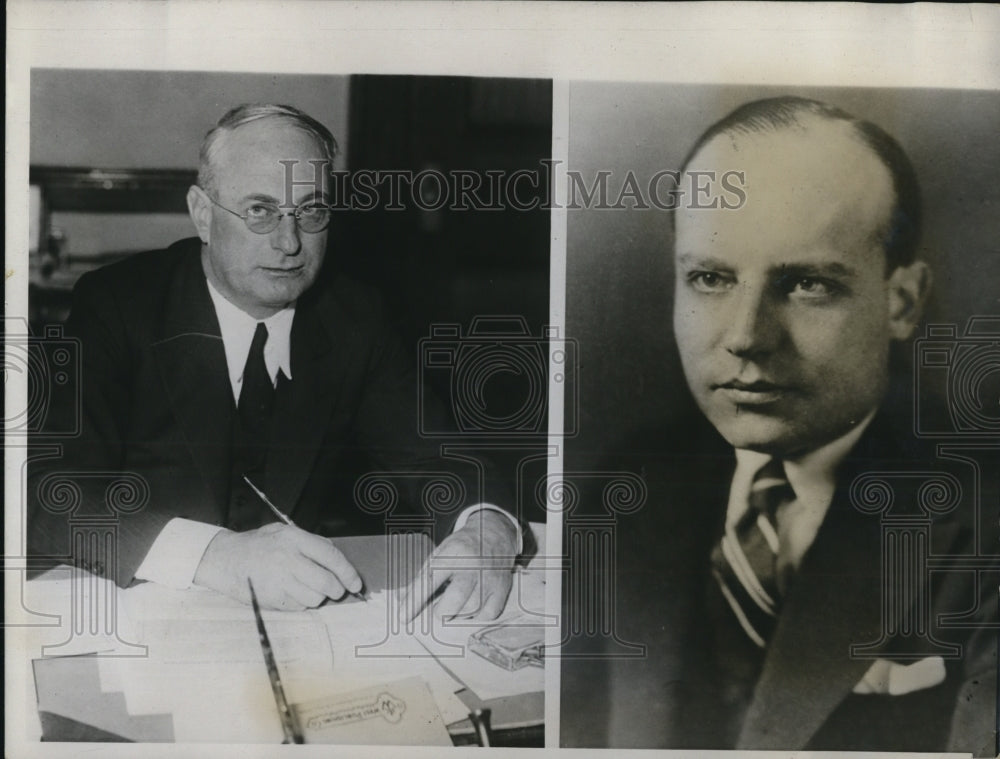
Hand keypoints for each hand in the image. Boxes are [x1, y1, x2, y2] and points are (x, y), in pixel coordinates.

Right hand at [193, 523, 362, 610]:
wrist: (225, 559)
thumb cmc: (258, 545)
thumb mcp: (284, 532)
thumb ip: (312, 542)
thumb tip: (337, 559)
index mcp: (293, 539)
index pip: (330, 557)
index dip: (348, 572)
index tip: (355, 583)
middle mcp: (287, 560)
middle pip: (326, 582)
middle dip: (336, 589)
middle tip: (335, 589)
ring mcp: (278, 581)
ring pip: (315, 598)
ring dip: (318, 596)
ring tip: (305, 585)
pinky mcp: (272, 599)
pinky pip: (299, 607)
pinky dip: (301, 602)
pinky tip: (290, 591)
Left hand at [398, 510, 517, 621]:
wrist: (494, 534)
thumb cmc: (461, 547)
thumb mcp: (439, 554)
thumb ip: (422, 578)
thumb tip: (403, 601)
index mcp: (453, 553)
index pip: (429, 581)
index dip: (414, 601)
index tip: (403, 617)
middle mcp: (473, 565)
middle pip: (454, 601)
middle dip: (440, 612)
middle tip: (437, 609)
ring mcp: (490, 578)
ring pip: (470, 610)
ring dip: (457, 614)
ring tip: (454, 605)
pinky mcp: (502, 588)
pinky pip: (488, 614)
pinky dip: (476, 616)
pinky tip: (471, 607)